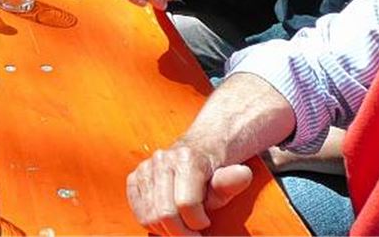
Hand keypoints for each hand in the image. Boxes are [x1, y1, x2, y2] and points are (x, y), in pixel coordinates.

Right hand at [126, 144, 251, 234]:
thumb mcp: (228, 178)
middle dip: (181, 233)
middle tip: (193, 235)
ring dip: (166, 230)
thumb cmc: (213, 171)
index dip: (198, 223)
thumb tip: (243, 174)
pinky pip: (138, 210)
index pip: (186, 205)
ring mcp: (146, 168)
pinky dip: (151, 222)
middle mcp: (162, 160)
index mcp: (187, 159)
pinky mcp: (135, 177)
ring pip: (149, 215)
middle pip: (165, 213)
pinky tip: (166, 222)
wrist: (198, 149)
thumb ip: (231, 182)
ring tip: (181, 228)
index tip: (206, 224)